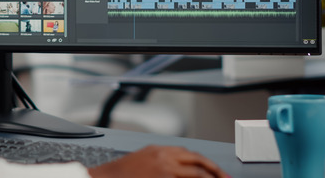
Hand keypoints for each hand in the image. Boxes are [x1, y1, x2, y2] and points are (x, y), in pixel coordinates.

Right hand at [88, 145, 227, 177]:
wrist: (107, 177)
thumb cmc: (123, 172)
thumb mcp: (144, 159)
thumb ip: (163, 160)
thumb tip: (182, 168)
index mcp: (160, 150)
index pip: (190, 154)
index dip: (206, 163)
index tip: (217, 171)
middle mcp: (164, 157)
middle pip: (197, 161)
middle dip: (215, 171)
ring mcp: (164, 169)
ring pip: (196, 173)